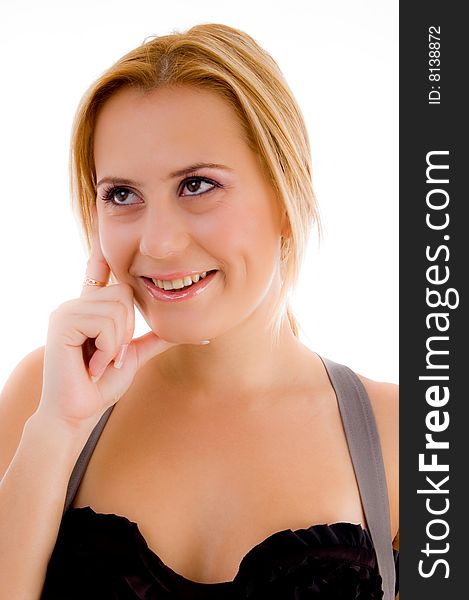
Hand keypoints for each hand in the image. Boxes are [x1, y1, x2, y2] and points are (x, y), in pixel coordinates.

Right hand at [36, 207, 201, 431]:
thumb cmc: (101, 383)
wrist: (77, 412)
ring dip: (118, 341)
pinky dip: (109, 345)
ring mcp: (67, 309)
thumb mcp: (134, 355)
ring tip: (102, 360)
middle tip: (111, 356)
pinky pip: (105, 319)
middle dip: (127, 330)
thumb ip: (154, 339)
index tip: (105, 221)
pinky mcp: (63, 321)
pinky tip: (94, 361)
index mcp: (91, 306)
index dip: (104, 248)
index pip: (100, 270)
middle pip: (124, 292)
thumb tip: (190, 333)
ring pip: (118, 306)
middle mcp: (78, 302)